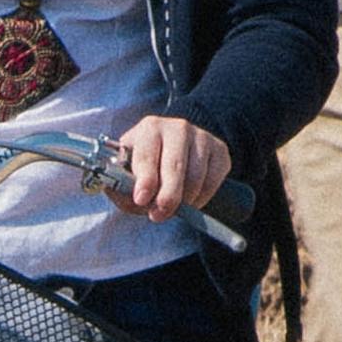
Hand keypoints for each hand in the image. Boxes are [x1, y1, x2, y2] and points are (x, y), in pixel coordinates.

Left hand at [117, 111, 232, 220]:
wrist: (170, 157)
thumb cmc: (144, 168)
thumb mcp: (126, 174)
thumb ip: (122, 188)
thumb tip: (133, 201)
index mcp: (149, 128)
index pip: (147, 155)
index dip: (145, 179)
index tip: (141, 199)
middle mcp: (177, 127)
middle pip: (174, 166)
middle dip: (167, 195)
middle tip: (159, 214)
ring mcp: (202, 136)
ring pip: (196, 176)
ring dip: (184, 200)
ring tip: (171, 209)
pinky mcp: (220, 150)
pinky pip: (213, 180)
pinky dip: (202, 197)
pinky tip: (189, 200)